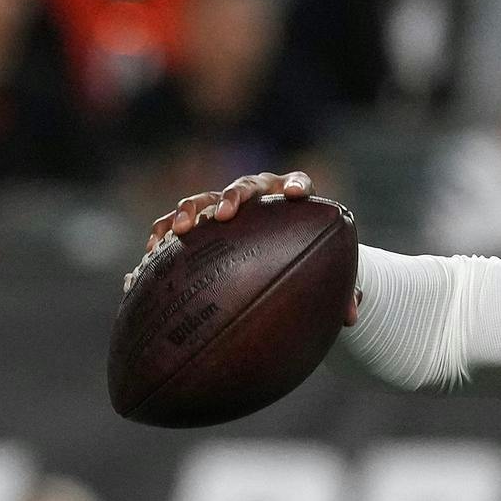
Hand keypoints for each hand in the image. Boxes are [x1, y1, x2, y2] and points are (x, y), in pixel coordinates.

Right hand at [137, 171, 357, 324]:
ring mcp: (224, 207)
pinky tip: (149, 257)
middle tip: (224, 215)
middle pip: (244, 187)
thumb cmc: (309, 261)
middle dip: (232, 197)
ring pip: (203, 200)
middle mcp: (257, 197)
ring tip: (179, 230)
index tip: (295, 194)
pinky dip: (162, 236)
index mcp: (291, 198)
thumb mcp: (327, 276)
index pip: (297, 182)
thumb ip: (342, 292)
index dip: (295, 184)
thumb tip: (351, 318)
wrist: (280, 253)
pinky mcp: (199, 224)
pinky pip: (175, 226)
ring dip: (189, 211)